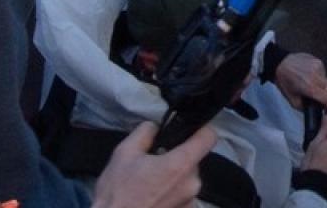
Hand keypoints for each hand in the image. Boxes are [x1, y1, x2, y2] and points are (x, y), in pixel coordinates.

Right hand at [91, 122, 217, 207]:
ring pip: (187, 179)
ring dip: (173, 178)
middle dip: (176, 159)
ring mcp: (190, 202)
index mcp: (180, 165)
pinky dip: (171, 194)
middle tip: (152, 165)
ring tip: (149, 185)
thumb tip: (155, 127)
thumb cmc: (117, 194)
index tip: (190, 131)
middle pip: (193, 160)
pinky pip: (182, 196)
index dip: (201, 130)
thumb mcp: (124, 153)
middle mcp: (192, 184)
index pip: (209, 137)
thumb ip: (145, 132)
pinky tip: (152, 198)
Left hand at [275, 52, 326, 111]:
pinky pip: (325, 74)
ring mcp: (319, 67)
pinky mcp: (319, 62)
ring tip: (318, 90)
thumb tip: (315, 110)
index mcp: (308, 87)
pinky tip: (314, 80)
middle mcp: (316, 76)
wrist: (280, 64)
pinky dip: (322, 80)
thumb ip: (305, 107)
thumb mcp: (291, 100)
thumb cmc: (284, 82)